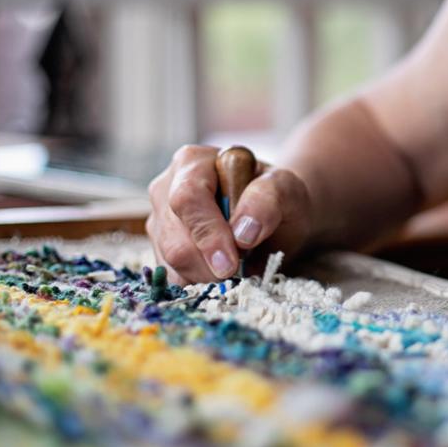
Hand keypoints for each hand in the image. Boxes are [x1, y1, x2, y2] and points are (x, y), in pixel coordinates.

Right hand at [146, 144, 313, 283]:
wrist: (276, 217)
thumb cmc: (279, 198)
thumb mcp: (287, 190)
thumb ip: (268, 200)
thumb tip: (242, 232)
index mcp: (193, 162)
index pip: (188, 198)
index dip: (207, 233)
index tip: (230, 263)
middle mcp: (167, 188)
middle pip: (173, 237)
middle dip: (207, 263)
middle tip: (240, 271)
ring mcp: (160, 221)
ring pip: (169, 262)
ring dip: (205, 275)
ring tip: (237, 267)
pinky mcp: (161, 250)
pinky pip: (171, 277)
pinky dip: (199, 284)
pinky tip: (221, 275)